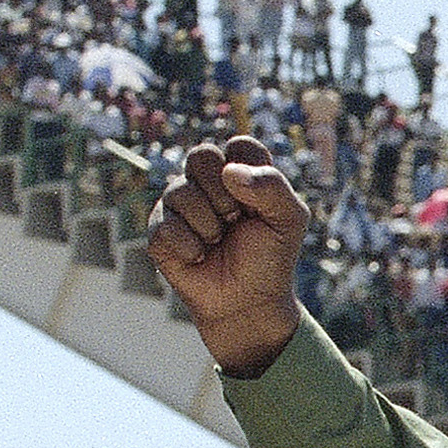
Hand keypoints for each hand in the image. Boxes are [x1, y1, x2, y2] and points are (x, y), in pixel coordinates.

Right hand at [145, 135, 309, 375]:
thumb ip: (272, 187)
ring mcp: (179, 204)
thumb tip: (229, 172)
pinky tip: (201, 257)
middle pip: (201, 155)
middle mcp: (205, 182)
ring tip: (219, 241)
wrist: (249, 302)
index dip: (249, 169)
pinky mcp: (159, 231)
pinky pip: (167, 225)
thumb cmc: (270, 258)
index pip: (239, 145)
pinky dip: (191, 247)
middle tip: (236, 219)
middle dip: (224, 193)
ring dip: (209, 225)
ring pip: (180, 191)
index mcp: (239, 173)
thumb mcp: (288, 221)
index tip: (258, 202)